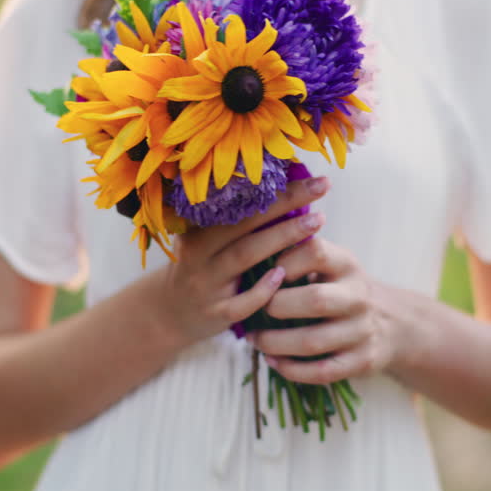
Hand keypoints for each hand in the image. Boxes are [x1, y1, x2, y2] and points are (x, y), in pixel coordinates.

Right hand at [154, 176, 331, 344]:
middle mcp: (200, 253)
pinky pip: (240, 302)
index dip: (276, 189)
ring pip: (244, 256)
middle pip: (245, 225)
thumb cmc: (202, 269)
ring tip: (317, 221)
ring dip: (281, 237)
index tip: (312, 177)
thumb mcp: (206, 242)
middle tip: (321, 188)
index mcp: (199, 230)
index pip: (240, 204)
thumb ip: (237, 222)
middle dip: (285, 204)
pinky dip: (260, 290)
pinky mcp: (215, 313)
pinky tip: (281, 275)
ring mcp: (206, 284)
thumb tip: (289, 191)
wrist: (170, 313)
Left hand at [252, 235, 395, 384]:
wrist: (392, 322)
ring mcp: (361, 331)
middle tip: (255, 310)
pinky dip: (290, 369)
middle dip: (276, 306)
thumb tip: (252, 253)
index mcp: (347, 265)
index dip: (285, 261)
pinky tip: (273, 361)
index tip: (266, 273)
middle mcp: (358, 296)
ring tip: (254, 339)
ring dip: (274, 343)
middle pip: (315, 300)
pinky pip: (320, 372)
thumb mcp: (331, 264)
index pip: (316, 252)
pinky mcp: (361, 361)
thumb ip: (299, 256)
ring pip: (312, 342)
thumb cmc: (341, 288)